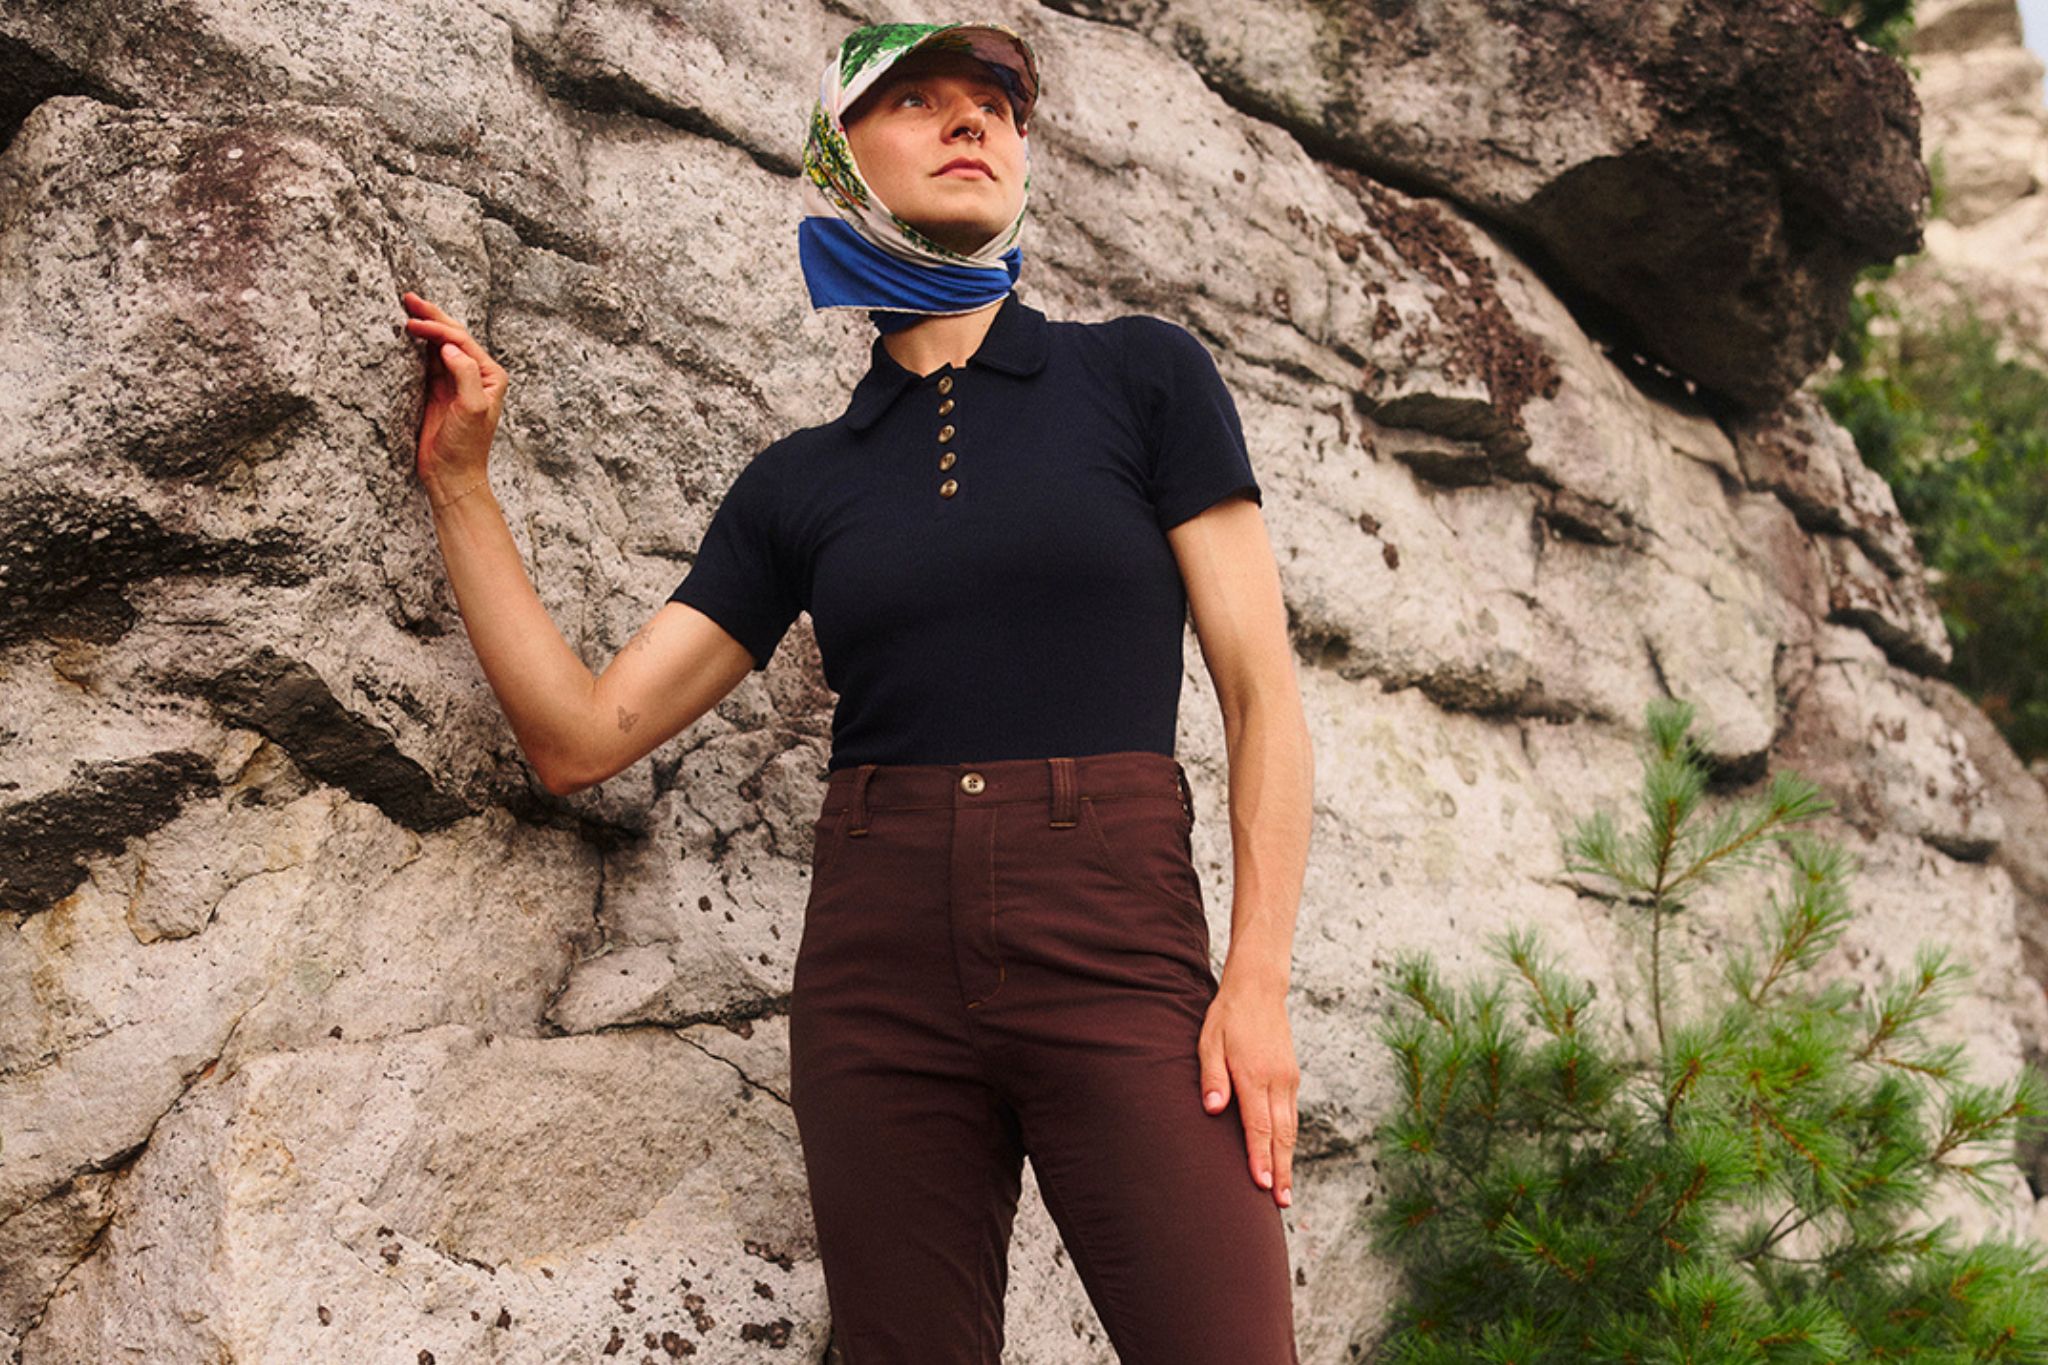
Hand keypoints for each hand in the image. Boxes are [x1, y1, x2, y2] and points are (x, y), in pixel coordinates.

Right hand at [400, 290, 507, 498]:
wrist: (452, 473)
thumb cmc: (466, 446)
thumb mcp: (471, 409)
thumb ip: (465, 375)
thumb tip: (450, 348)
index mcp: (490, 375)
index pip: (462, 341)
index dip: (438, 328)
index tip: (414, 322)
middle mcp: (476, 374)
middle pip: (452, 336)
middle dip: (432, 316)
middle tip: (409, 298)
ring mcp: (455, 380)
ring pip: (439, 345)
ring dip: (424, 326)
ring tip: (406, 309)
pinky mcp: (438, 390)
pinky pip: (427, 361)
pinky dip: (417, 346)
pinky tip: (406, 334)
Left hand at [1198, 971, 1298, 1207]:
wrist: (1258, 990)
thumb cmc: (1227, 1017)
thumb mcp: (1209, 1041)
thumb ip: (1212, 1076)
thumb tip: (1212, 1108)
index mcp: (1254, 1074)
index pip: (1259, 1124)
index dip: (1260, 1156)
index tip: (1261, 1184)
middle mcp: (1277, 1081)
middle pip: (1281, 1135)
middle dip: (1280, 1170)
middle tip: (1281, 1203)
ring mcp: (1289, 1080)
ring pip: (1290, 1128)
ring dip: (1287, 1161)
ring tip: (1284, 1192)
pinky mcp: (1292, 1078)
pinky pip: (1292, 1116)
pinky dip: (1289, 1141)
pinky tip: (1283, 1157)